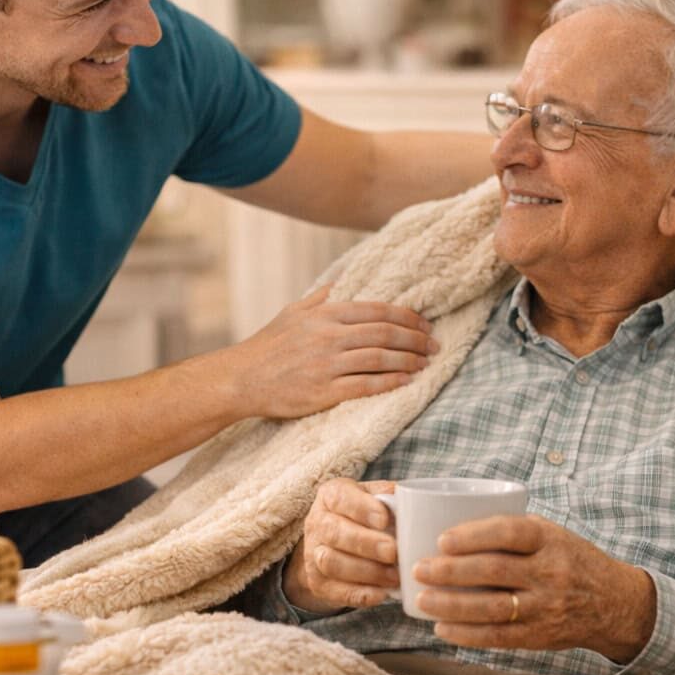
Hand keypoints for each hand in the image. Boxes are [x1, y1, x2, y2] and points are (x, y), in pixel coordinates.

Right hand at [227, 285, 438, 418]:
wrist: (240, 379)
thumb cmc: (267, 346)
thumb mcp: (292, 312)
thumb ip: (320, 297)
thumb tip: (341, 282)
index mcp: (324, 314)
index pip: (377, 309)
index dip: (407, 316)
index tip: (425, 323)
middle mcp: (328, 336)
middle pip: (384, 333)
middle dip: (415, 338)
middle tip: (434, 345)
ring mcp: (326, 365)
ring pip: (380, 359)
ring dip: (409, 360)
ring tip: (425, 363)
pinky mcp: (323, 392)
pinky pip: (365, 386)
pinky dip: (390, 383)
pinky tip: (407, 381)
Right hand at [283, 478, 399, 613]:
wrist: (332, 544)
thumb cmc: (361, 515)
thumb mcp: (372, 497)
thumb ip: (388, 496)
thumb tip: (410, 501)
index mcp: (330, 495)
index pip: (341, 497)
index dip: (361, 508)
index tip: (384, 519)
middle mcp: (317, 522)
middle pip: (335, 532)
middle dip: (366, 543)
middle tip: (392, 551)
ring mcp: (314, 554)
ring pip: (332, 563)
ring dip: (367, 572)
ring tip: (394, 576)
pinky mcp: (318, 582)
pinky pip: (336, 591)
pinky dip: (360, 594)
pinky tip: (382, 593)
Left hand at [413, 514, 657, 662]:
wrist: (613, 602)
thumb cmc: (570, 560)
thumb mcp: (550, 534)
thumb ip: (511, 532)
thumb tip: (451, 526)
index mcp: (549, 539)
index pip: (509, 532)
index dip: (473, 535)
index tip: (442, 540)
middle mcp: (549, 572)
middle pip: (494, 571)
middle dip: (450, 571)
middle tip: (419, 569)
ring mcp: (545, 606)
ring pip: (492, 608)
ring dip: (452, 605)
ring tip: (423, 599)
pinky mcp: (540, 635)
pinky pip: (498, 637)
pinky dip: (467, 634)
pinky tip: (443, 627)